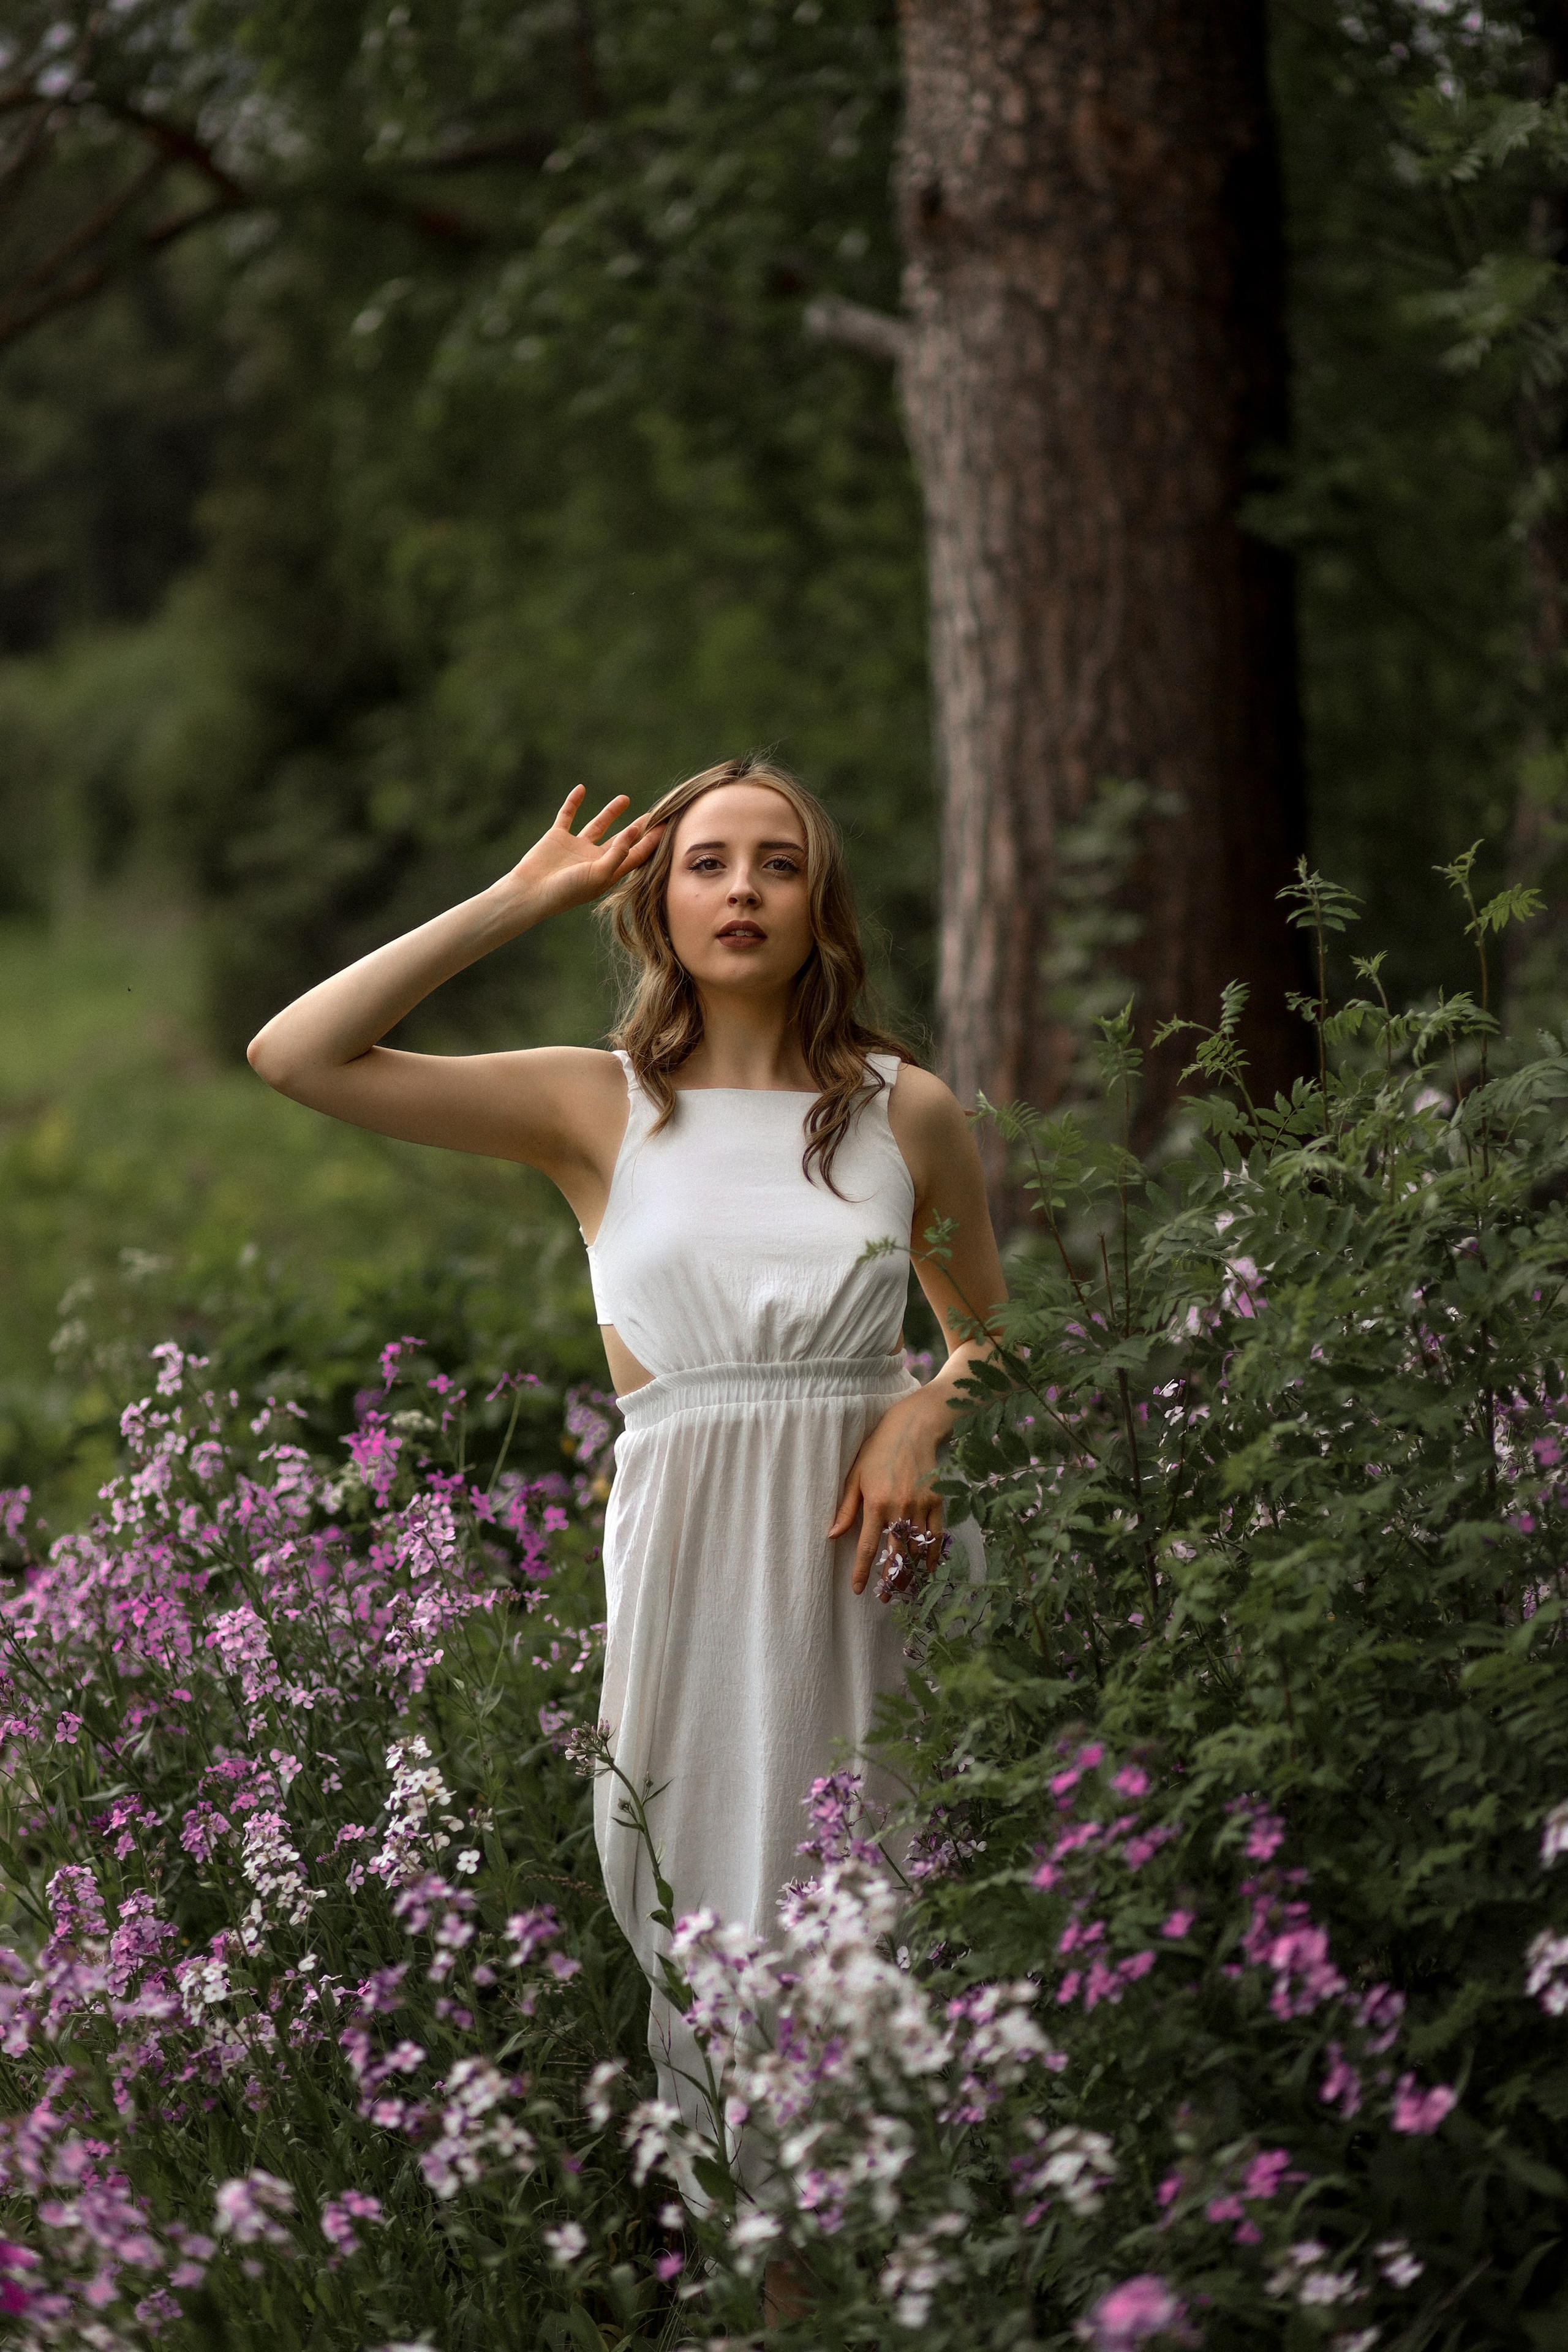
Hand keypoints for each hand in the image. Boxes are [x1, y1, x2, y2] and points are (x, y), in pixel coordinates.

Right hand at [506, 786, 663, 919]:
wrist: (530, 893)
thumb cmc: (567, 890)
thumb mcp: (599, 874)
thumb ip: (618, 853)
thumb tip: (635, 831)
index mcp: (608, 872)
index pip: (636, 855)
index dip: (652, 842)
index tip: (668, 827)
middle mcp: (594, 859)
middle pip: (622, 840)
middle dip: (637, 828)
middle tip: (655, 814)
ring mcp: (576, 848)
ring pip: (598, 825)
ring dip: (610, 812)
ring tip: (625, 798)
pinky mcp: (557, 837)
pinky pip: (567, 815)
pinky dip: (573, 802)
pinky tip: (581, 789)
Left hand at [828, 1393, 943, 1597]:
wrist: (912, 1429)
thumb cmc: (878, 1451)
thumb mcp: (855, 1476)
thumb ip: (846, 1508)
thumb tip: (832, 1535)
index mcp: (875, 1502)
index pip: (867, 1546)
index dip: (861, 1571)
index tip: (857, 1589)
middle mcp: (900, 1508)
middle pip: (896, 1554)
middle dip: (890, 1580)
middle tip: (886, 1597)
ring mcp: (921, 1506)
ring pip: (917, 1549)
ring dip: (911, 1572)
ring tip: (905, 1588)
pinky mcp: (937, 1502)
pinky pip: (937, 1536)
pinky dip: (933, 1554)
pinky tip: (928, 1568)